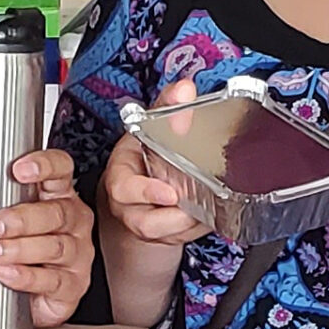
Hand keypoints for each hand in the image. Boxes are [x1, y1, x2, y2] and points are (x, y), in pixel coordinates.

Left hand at [0, 149, 93, 326]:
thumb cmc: (18, 247)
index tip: (19, 170)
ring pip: (55, 246)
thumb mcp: (1, 214)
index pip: (60, 169)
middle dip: (20, 218)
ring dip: (19, 249)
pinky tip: (7, 274)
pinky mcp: (73, 286)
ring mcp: (77, 254)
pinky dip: (27, 277)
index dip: (44, 165)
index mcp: (57, 194)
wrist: (30, 296)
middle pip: (56, 212)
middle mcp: (72, 221)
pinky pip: (53, 281)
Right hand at [98, 78, 208, 246]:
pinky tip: (208, 215)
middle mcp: (127, 205)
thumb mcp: (152, 125)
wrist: (140, 182)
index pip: (124, 188)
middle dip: (172, 219)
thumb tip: (185, 88)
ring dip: (186, 225)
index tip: (169, 193)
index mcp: (120, 175)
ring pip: (163, 236)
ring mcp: (144, 223)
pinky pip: (180, 239)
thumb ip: (168, 105)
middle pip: (143, 222)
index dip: (146, 193)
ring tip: (203, 210)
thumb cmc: (144, 152)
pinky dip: (196, 230)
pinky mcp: (161, 236)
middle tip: (193, 208)